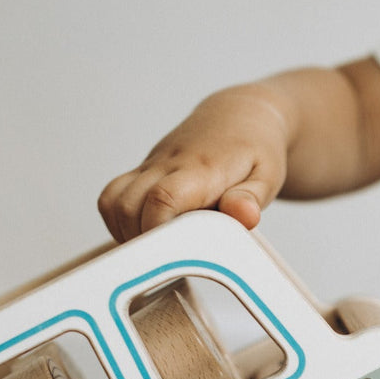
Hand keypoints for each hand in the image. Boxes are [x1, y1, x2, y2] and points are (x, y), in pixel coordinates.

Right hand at [97, 87, 290, 240]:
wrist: (239, 117)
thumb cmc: (256, 152)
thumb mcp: (267, 177)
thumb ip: (251, 199)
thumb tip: (244, 215)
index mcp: (200, 170)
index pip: (163, 198)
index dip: (159, 231)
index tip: (172, 255)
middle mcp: (168, 165)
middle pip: (128, 205)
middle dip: (141, 242)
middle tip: (168, 261)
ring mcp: (151, 167)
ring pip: (113, 201)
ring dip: (126, 233)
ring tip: (156, 252)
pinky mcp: (142, 171)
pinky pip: (112, 196)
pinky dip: (118, 222)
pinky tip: (144, 236)